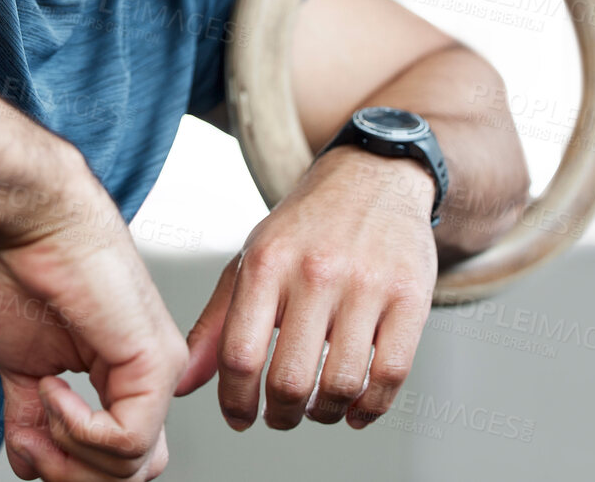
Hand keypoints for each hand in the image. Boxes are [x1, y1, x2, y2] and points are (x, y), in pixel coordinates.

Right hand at [0, 183, 186, 479]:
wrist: (33, 219)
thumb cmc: (28, 269)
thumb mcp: (25, 365)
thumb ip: (32, 417)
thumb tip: (30, 464)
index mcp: (125, 374)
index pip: (122, 456)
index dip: (72, 465)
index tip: (30, 442)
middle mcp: (151, 374)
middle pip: (133, 472)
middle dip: (73, 474)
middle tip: (34, 444)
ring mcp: (159, 368)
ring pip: (132, 466)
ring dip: (70, 452)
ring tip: (42, 401)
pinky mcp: (154, 361)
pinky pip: (126, 439)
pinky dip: (77, 429)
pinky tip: (53, 387)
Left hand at [173, 148, 437, 429]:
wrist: (373, 176)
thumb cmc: (306, 226)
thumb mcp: (251, 260)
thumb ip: (216, 323)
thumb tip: (184, 383)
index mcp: (267, 262)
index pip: (239, 353)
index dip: (235, 401)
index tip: (239, 417)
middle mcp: (316, 270)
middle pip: (290, 378)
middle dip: (280, 415)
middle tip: (280, 416)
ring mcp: (367, 284)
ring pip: (341, 383)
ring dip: (324, 414)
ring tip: (316, 410)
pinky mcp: (411, 297)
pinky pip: (390, 374)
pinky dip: (370, 407)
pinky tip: (355, 409)